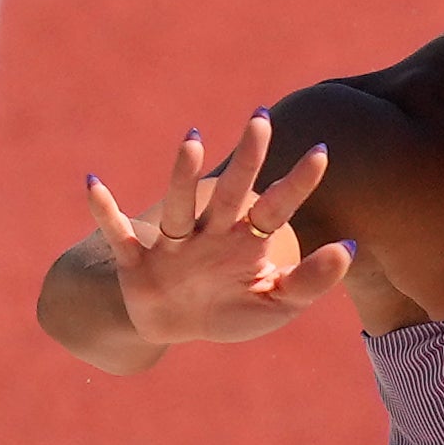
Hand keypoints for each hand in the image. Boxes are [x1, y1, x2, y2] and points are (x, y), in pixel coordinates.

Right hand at [81, 114, 351, 345]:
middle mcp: (210, 234)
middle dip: (247, 157)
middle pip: (232, 191)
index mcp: (245, 242)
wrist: (171, 326)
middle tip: (261, 118)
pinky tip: (93, 183)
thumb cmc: (227, 310)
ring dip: (183, 174)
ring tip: (193, 140)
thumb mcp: (275, 305)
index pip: (277, 207)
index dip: (297, 183)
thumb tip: (351, 246)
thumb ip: (312, 281)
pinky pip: (119, 235)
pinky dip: (104, 212)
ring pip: (180, 206)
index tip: (323, 152)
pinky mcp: (138, 262)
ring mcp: (173, 245)